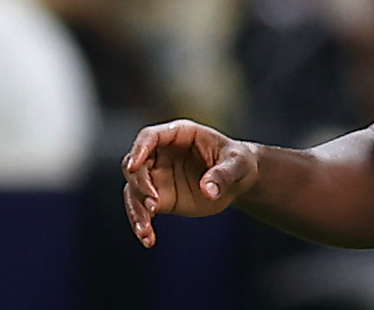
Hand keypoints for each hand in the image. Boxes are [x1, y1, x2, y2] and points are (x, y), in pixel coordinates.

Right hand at [122, 120, 258, 247]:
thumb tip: (208, 190)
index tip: (134, 166)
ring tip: (146, 230)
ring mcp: (158, 176)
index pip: (150, 136)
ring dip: (136, 210)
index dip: (139, 149)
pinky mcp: (159, 197)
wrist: (239, 180)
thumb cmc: (238, 162)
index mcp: (180, 135)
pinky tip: (148, 238)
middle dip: (140, 184)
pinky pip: (142, 210)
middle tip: (154, 204)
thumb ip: (223, 174)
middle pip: (135, 165)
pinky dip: (142, 223)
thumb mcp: (237, 164)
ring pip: (133, 190)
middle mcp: (162, 154)